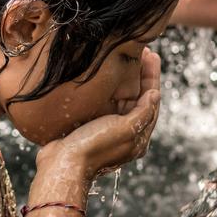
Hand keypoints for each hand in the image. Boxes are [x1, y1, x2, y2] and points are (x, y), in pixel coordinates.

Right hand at [36, 49, 161, 181]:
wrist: (62, 165)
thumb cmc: (93, 147)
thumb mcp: (124, 129)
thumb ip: (142, 112)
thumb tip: (155, 94)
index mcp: (138, 137)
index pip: (151, 102)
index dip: (152, 77)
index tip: (152, 56)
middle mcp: (126, 134)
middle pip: (139, 99)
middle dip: (142, 75)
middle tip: (143, 52)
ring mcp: (109, 130)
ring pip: (123, 99)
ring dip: (127, 79)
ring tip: (127, 58)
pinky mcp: (92, 127)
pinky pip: (107, 103)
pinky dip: (111, 87)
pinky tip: (107, 75)